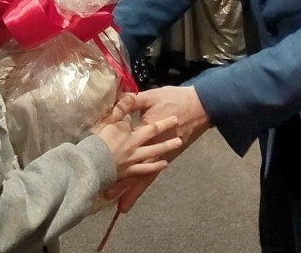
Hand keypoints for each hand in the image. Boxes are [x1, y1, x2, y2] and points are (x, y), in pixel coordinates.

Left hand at [109, 86, 211, 212]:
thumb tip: (116, 101)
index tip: (100, 164)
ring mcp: (162, 155)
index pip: (127, 145)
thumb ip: (134, 100)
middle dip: (123, 181)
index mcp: (148, 131)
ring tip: (121, 205)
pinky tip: (138, 193)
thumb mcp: (152, 96)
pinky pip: (154, 174)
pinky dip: (144, 185)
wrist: (200, 107)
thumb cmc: (175, 100)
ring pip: (145, 176)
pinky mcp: (167, 158)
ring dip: (133, 189)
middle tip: (107, 194)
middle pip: (136, 167)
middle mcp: (154, 148)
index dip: (114, 155)